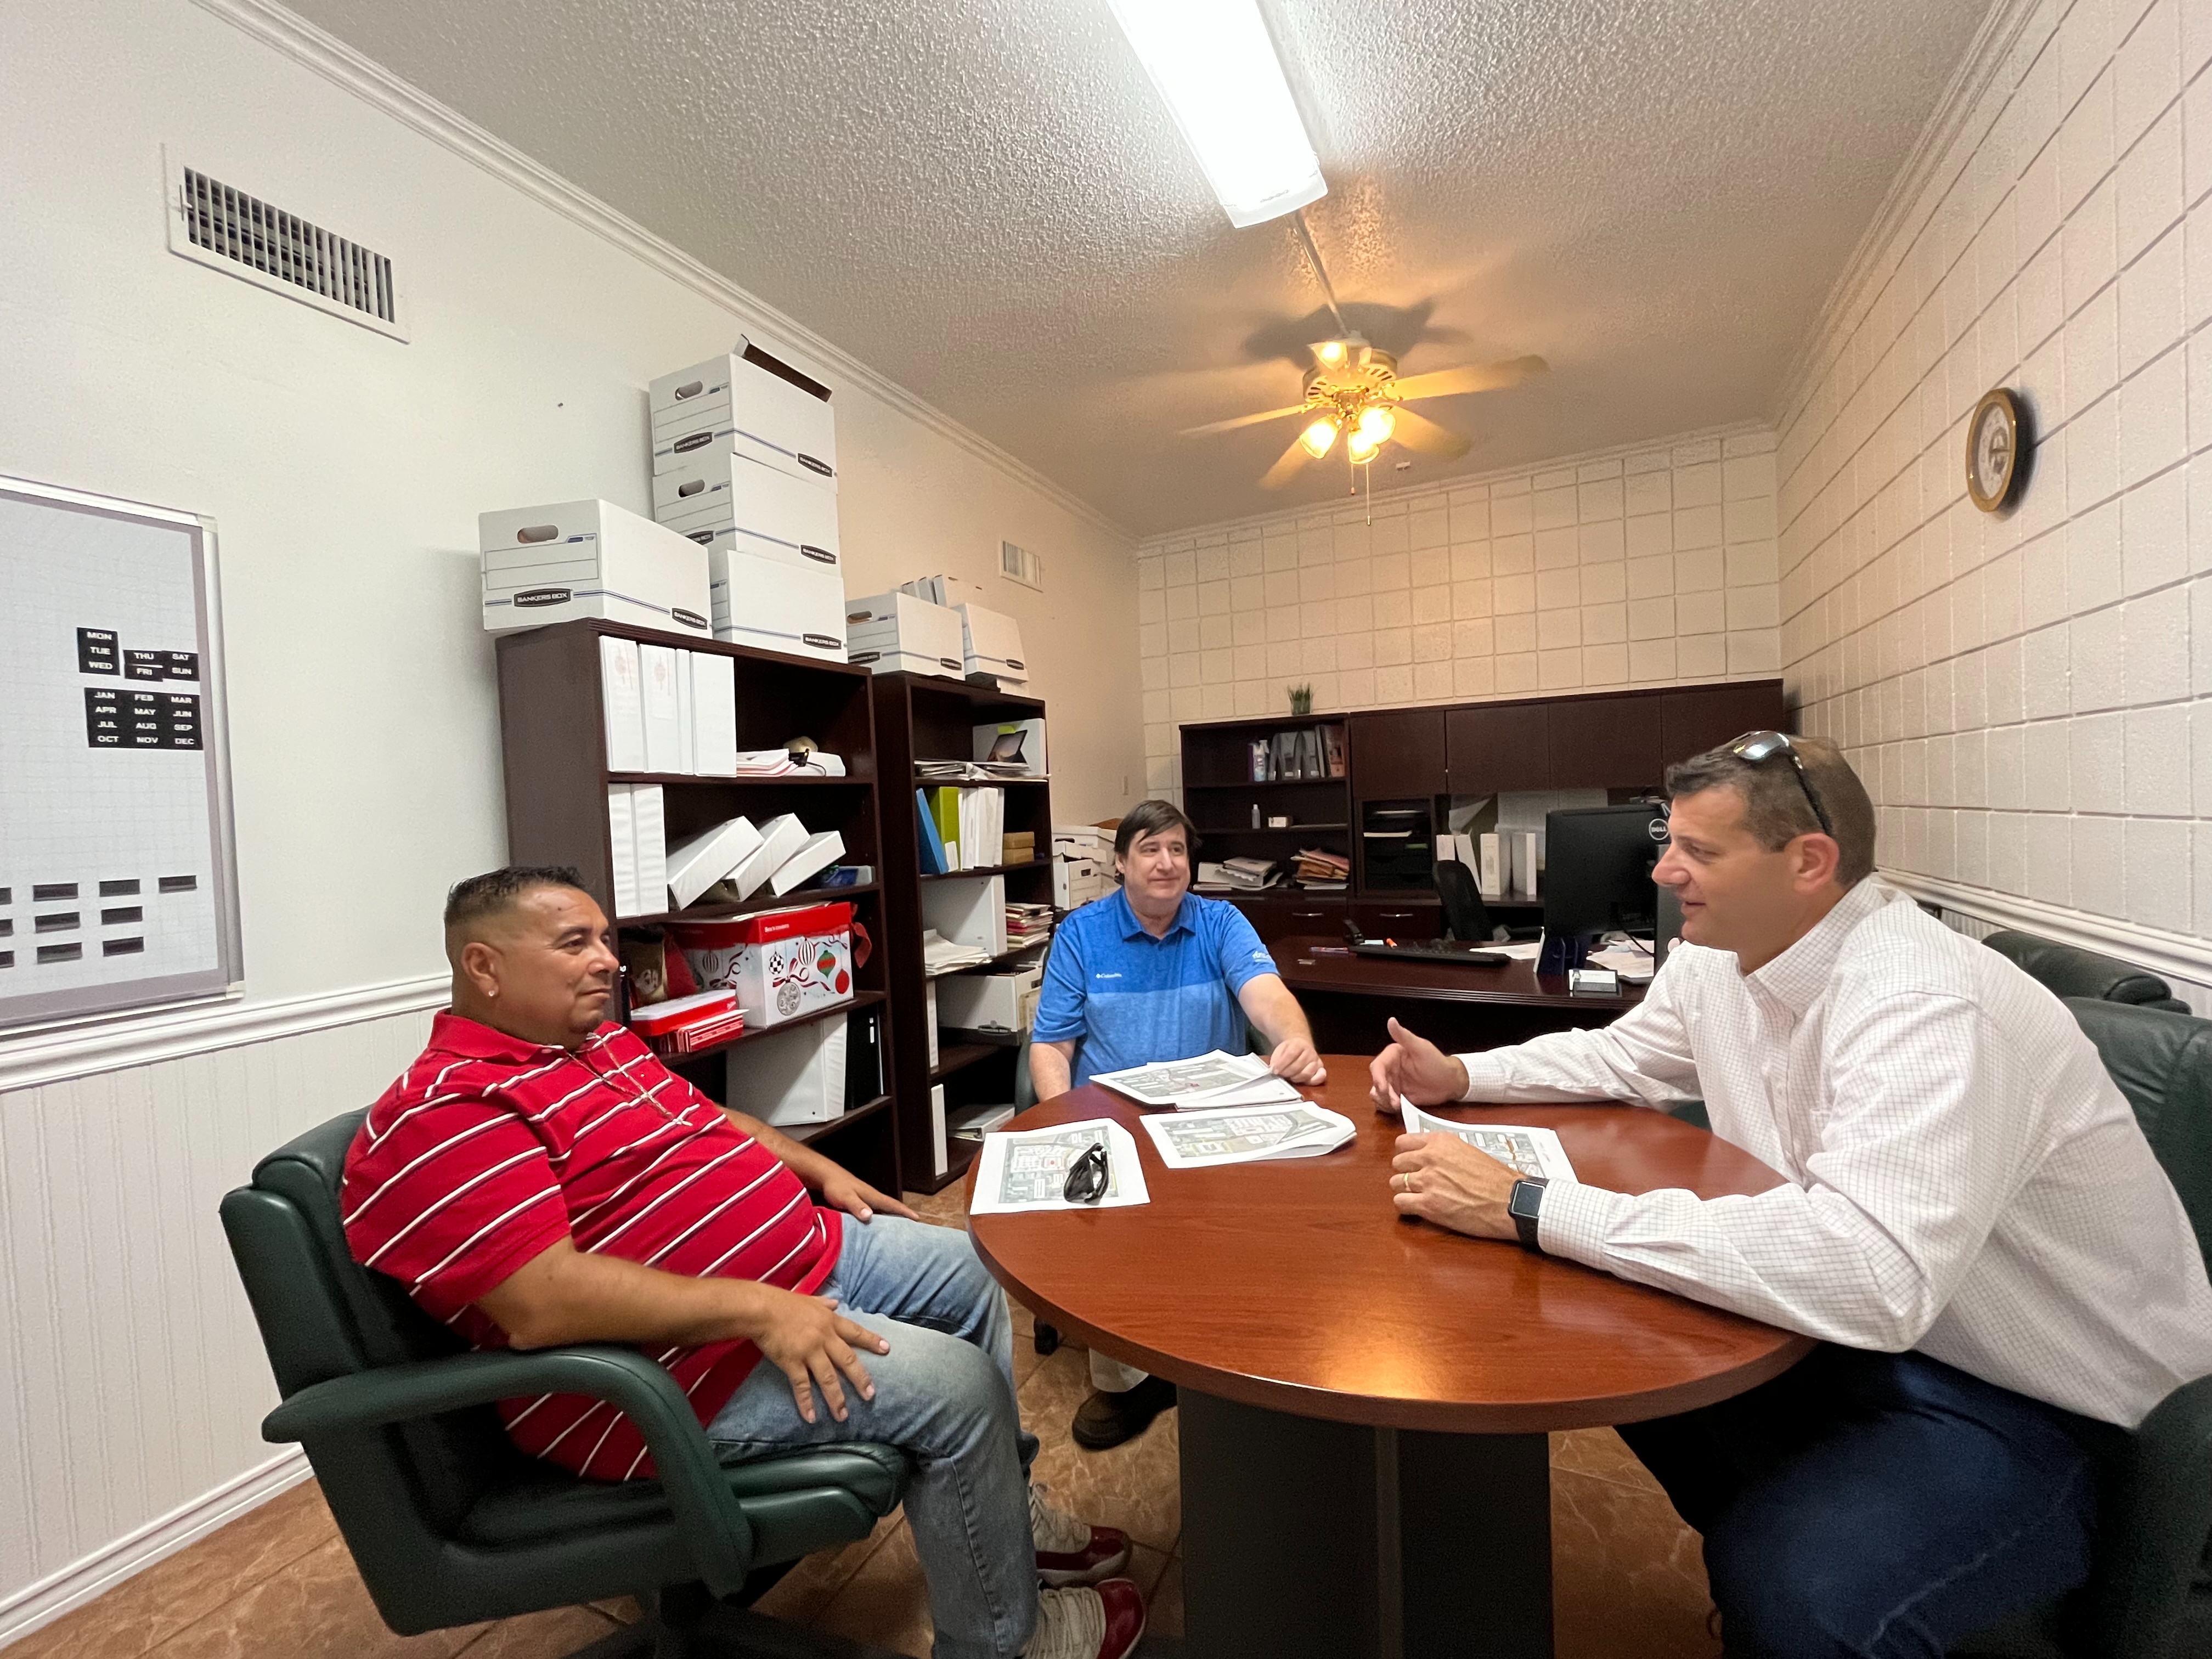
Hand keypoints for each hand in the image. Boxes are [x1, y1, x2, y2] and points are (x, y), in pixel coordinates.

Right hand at [750, 1288, 888, 1423]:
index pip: (855, 1332)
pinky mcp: (793, 1363)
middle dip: (861, 1379)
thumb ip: (824, 1303)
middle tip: (871, 1395)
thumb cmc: (783, 1302)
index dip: (872, 1341)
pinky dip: (807, 1403)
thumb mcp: (809, 1299)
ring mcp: (809, 1352)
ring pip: (828, 1378)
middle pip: (848, 1361)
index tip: (887, 1349)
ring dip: (837, 1399)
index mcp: (829, 1322)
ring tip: (843, 1416)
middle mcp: (824, 1338)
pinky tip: (812, 1417)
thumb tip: (836, 1303)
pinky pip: (802, 1386)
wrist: (762, 1309)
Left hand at [818, 1171, 918, 1224]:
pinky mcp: (860, 1203)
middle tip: (914, 1228)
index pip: (893, 1205)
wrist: (826, 1177)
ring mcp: (866, 1200)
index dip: (905, 1212)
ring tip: (900, 1230)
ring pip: (883, 1211)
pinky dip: (880, 1219)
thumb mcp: (845, 1197)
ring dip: (892, 1218)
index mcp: (872, 1196)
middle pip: (891, 1208)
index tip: (918, 1218)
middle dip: (903, 1216)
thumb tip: (869, 1216)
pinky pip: (874, 1213)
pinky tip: (879, 1227)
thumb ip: (856, 1206)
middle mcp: (872, 1198)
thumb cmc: (836, 1187)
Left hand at [1266, 1036, 1326, 1084]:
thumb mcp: (1280, 1049)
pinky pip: (1319, 1077)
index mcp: (1299, 1043)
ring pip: (1307, 1073)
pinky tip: (1305, 1081)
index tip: (1275, 1070)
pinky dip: (1313, 1081)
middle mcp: (1310, 1052)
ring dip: (1296, 1077)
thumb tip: (1274, 1068)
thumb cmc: (1289, 1050)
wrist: (1301, 1046)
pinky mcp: (1320, 1069)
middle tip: (1281, 1074)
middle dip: (1287, 1072)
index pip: (1291, 1054)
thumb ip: (1276, 1058)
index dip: (1282, 1063)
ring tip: (1290, 1077)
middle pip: (1299, 1065)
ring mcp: (1316, 1061)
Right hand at [1369, 1018, 1470, 1114]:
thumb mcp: (1421, 1048)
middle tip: (1395, 1102)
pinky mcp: (1398, 1095)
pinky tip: (1398, 1108)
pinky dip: (1387, 1107)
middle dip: (1383, 1093)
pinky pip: (1385, 1102)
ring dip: (1384, 1101)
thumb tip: (1391, 1020)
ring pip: (1377, 1093)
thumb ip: (1404, 1036)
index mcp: (1393, 1055)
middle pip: (1376, 1082)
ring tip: (1398, 1105)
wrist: (1450, 1082)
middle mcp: (1390, 1069)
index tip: (1384, 1089)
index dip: (1378, 1078)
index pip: (1377, 1066)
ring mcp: (1393, 1083)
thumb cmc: (1437, 1063)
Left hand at [1390, 1133, 1519, 1238]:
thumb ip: (1444, 1151)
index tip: (1413, 1162)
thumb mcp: (1468, 1151)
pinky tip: (1419, 1208)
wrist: (1510, 1201)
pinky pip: (1400, 1203)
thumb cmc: (1496, 1178)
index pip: (1403, 1142)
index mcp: (1440, 1142)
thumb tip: (1428, 1155)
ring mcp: (1427, 1181)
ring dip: (1405, 1190)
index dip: (1407, 1154)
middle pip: (1397, 1163)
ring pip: (1395, 1183)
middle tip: (1418, 1182)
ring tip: (1420, 1196)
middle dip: (1406, 1172)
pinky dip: (1406, 1207)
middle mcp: (1430, 1158)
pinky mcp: (1428, 1205)